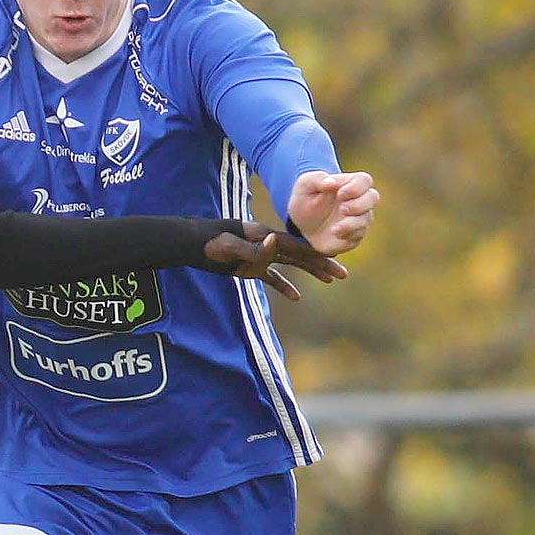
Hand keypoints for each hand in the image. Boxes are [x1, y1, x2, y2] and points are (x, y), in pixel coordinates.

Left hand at [203, 222, 328, 300]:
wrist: (191, 244)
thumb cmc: (209, 244)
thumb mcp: (231, 247)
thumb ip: (255, 247)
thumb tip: (278, 240)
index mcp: (266, 237)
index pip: (298, 247)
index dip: (318, 256)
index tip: (336, 263)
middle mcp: (267, 244)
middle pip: (300, 255)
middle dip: (322, 264)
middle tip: (343, 273)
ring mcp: (260, 255)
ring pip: (291, 265)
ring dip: (311, 273)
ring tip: (330, 280)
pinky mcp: (250, 267)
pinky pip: (272, 278)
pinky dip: (284, 286)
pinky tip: (297, 297)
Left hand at [286, 170, 376, 257]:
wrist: (301, 222)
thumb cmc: (306, 197)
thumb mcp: (305, 184)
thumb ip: (318, 180)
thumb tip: (332, 182)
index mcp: (348, 184)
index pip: (364, 180)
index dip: (357, 187)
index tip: (340, 193)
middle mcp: (357, 200)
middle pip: (373, 197)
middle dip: (360, 204)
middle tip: (342, 209)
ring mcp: (357, 218)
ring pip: (367, 218)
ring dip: (353, 223)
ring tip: (335, 228)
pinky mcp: (353, 235)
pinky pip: (359, 235)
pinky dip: (348, 235)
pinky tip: (335, 233)